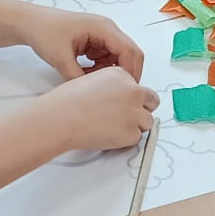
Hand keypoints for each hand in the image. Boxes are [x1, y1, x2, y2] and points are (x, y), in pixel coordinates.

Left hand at [21, 7, 145, 81]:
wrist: (31, 23)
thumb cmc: (44, 32)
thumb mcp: (60, 58)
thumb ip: (78, 78)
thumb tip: (92, 93)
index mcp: (103, 27)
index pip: (129, 51)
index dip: (130, 72)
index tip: (123, 90)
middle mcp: (107, 29)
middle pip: (130, 54)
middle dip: (124, 73)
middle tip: (114, 91)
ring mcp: (103, 35)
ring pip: (119, 58)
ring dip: (110, 72)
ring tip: (88, 78)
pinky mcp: (96, 42)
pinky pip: (108, 58)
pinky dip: (101, 69)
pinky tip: (84, 72)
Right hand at [38, 65, 158, 150]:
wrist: (62, 117)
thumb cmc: (68, 101)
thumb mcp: (93, 81)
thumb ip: (112, 88)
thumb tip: (119, 100)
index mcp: (122, 75)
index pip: (138, 88)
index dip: (130, 99)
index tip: (121, 106)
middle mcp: (132, 91)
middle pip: (152, 101)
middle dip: (143, 109)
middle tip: (128, 118)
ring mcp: (134, 111)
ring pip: (147, 121)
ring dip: (135, 126)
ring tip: (114, 128)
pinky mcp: (132, 131)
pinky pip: (136, 138)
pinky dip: (126, 140)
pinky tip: (109, 136)